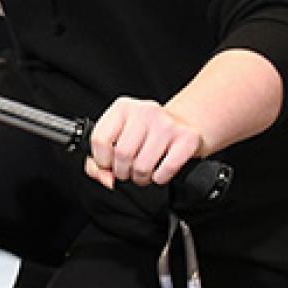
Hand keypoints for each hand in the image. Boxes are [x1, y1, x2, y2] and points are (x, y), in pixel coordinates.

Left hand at [85, 97, 206, 189]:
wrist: (185, 122)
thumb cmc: (147, 133)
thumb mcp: (120, 137)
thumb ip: (100, 161)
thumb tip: (106, 179)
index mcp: (123, 108)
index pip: (99, 139)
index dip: (102, 161)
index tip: (109, 164)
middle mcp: (145, 111)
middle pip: (122, 154)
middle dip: (122, 172)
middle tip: (129, 171)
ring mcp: (167, 124)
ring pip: (142, 166)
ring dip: (141, 178)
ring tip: (144, 172)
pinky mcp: (187, 138)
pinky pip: (165, 170)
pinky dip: (159, 178)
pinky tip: (160, 171)